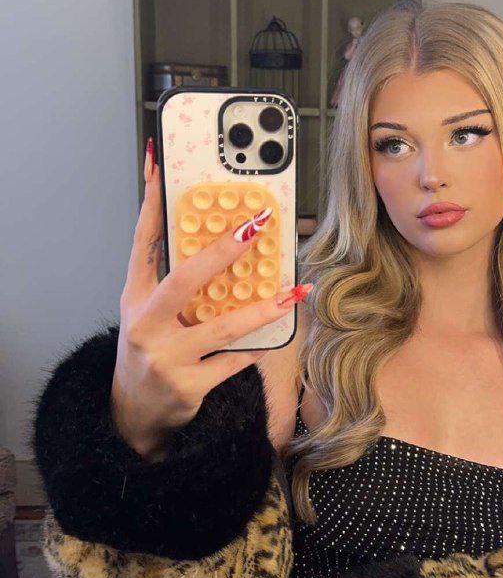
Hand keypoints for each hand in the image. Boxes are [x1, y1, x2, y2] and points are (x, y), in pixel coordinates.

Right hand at [111, 146, 307, 455]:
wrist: (134, 413)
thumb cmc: (150, 350)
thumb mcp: (149, 314)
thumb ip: (175, 282)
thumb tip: (223, 242)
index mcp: (134, 296)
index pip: (142, 240)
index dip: (151, 201)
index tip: (160, 164)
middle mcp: (145, 324)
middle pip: (185, 280)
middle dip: (223, 251)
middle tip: (256, 227)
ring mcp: (165, 357)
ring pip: (222, 327)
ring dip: (262, 309)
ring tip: (293, 292)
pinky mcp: (187, 386)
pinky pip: (233, 360)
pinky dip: (254, 348)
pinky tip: (271, 337)